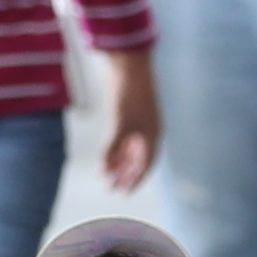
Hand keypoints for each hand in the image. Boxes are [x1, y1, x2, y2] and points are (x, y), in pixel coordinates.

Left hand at [99, 54, 163, 189]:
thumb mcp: (119, 125)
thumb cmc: (128, 94)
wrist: (129, 63)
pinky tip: (107, 155)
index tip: (123, 192)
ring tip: (107, 174)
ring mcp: (140, 122)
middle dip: (125, 174)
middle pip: (139, 159)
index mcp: (153, 135)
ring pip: (132, 149)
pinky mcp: (130, 113)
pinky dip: (118, 148)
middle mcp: (149, 131)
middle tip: (111, 187)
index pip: (145, 165)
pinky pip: (126, 138)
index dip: (135, 180)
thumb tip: (104, 171)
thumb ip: (111, 149)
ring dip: (120, 163)